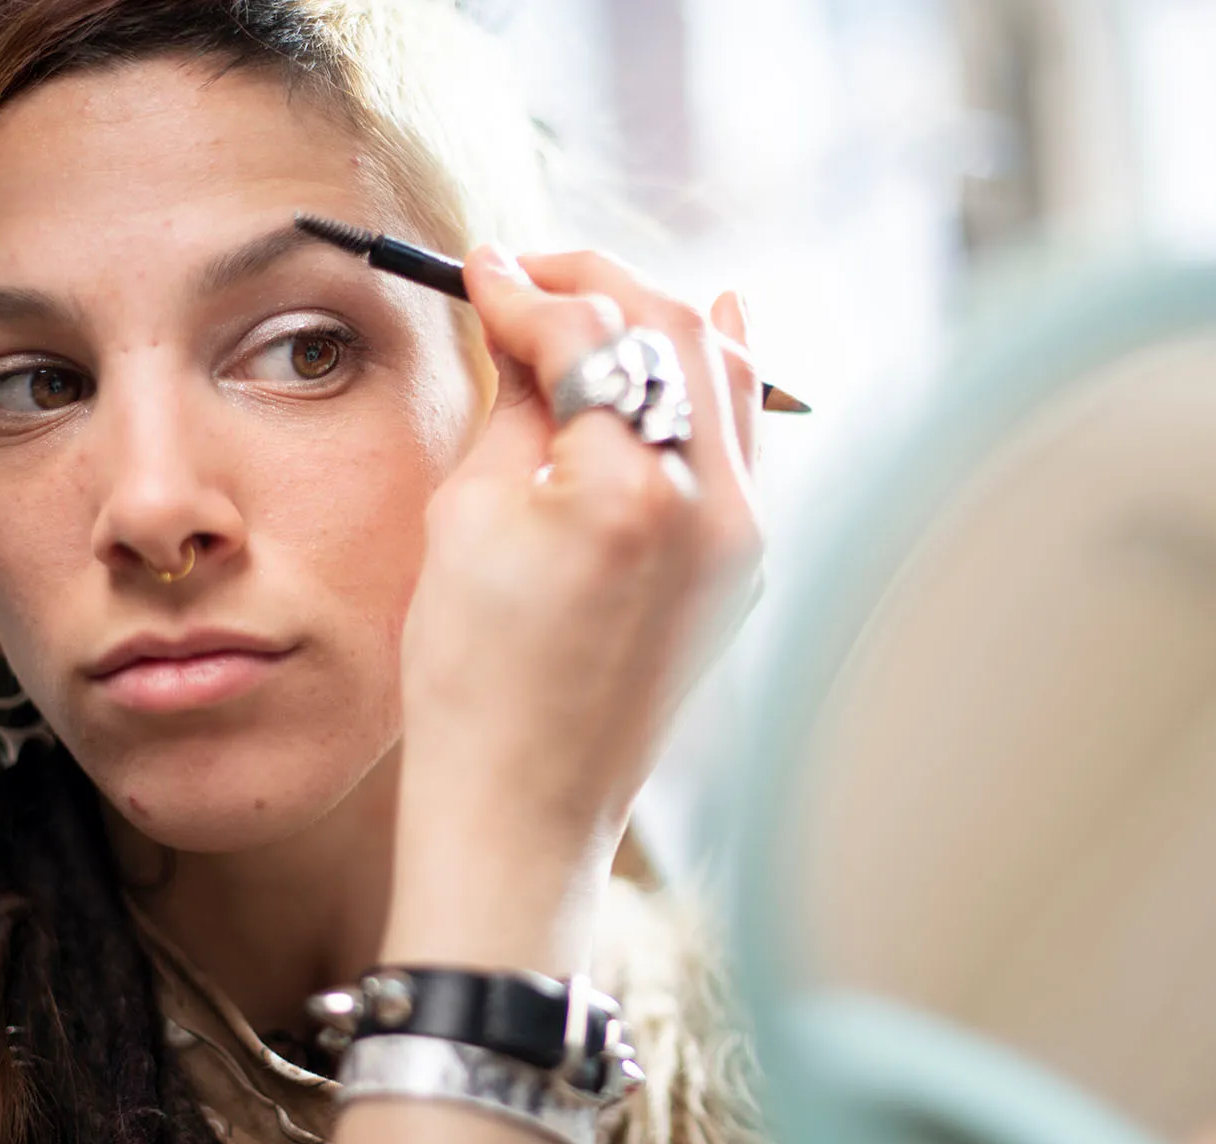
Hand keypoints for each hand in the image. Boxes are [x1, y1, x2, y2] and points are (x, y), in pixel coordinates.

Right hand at [386, 245, 761, 971]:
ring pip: (726, 373)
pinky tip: (704, 330)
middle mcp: (715, 504)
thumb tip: (527, 325)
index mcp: (632, 489)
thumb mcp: (468, 518)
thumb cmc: (476, 678)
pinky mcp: (747, 567)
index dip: (524, 289)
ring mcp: (746, 539)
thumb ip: (514, 404)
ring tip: (593, 302)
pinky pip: (744, 438)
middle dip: (598, 284)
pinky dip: (715, 379)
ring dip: (659, 319)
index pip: (587, 332)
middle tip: (528, 276)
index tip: (481, 269)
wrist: (529, 802)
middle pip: (674, 328)